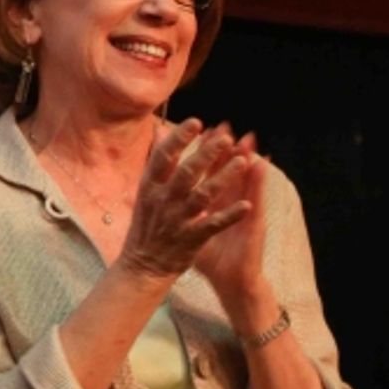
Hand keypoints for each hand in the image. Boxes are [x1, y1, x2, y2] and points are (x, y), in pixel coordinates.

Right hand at [119, 120, 253, 281]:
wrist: (142, 266)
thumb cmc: (146, 225)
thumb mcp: (144, 191)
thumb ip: (156, 163)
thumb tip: (160, 131)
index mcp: (149, 187)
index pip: (163, 157)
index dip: (179, 138)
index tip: (196, 122)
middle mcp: (162, 201)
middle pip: (186, 172)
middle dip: (206, 153)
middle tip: (225, 137)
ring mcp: (177, 220)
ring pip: (203, 195)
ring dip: (224, 178)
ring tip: (242, 162)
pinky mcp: (191, 239)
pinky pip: (213, 225)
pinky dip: (229, 215)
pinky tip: (246, 205)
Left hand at [193, 135, 268, 311]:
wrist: (234, 281)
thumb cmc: (209, 256)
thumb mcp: (189, 230)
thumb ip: (178, 208)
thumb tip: (160, 191)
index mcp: (212, 203)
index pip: (206, 172)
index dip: (202, 152)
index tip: (197, 129)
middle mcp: (229, 203)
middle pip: (226, 170)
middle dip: (224, 148)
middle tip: (223, 126)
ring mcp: (244, 211)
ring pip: (244, 178)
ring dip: (243, 158)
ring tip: (245, 137)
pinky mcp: (254, 223)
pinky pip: (255, 199)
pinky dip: (258, 182)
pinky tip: (261, 164)